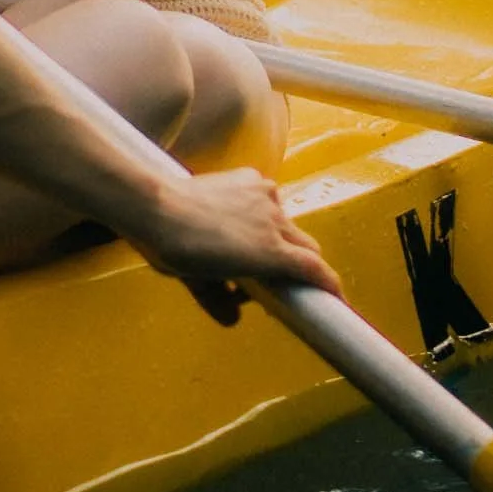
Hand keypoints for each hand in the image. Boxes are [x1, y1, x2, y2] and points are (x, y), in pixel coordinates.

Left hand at [133, 169, 339, 325]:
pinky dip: (260, 211)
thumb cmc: (177, 252)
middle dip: (303, 265)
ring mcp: (265, 195)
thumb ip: (224, 302)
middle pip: (307, 247)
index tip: (337, 298)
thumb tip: (234, 314)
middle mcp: (275, 221)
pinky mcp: (251, 177)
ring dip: (276, 238)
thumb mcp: (202, 286)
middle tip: (282, 279)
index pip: (316, 270)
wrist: (155, 208)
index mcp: (270, 253)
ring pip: (286, 222)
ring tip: (245, 248)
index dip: (330, 286)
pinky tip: (234, 218)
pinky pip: (267, 197)